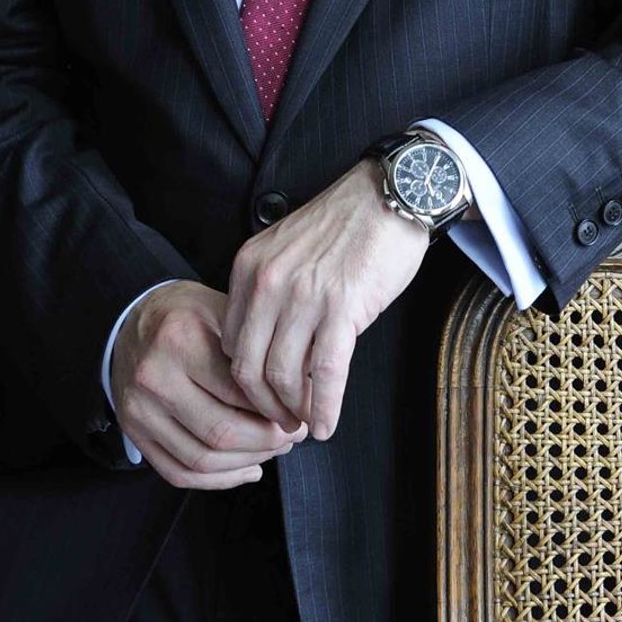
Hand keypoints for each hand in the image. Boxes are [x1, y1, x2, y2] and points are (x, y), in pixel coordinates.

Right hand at [111, 280, 306, 488]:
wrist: (133, 322)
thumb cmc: (186, 315)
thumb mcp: (223, 309)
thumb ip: (257, 347)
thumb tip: (306, 385)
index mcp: (180, 340)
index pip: (239, 392)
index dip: (277, 408)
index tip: (302, 410)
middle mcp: (154, 378)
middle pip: (221, 432)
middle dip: (267, 441)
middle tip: (294, 434)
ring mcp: (139, 410)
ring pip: (202, 459)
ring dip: (248, 461)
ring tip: (275, 449)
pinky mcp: (133, 433)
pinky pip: (178, 473)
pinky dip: (219, 480)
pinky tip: (248, 468)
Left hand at [222, 161, 429, 441]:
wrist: (390, 196)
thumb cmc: (346, 224)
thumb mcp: (289, 250)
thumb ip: (272, 293)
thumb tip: (274, 350)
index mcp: (250, 267)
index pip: (232, 342)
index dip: (245, 380)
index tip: (261, 397)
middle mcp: (269, 283)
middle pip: (248, 368)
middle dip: (263, 406)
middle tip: (280, 423)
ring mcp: (304, 296)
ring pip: (283, 376)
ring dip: (293, 412)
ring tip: (304, 426)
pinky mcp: (342, 308)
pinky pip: (324, 373)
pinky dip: (323, 407)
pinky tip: (325, 425)